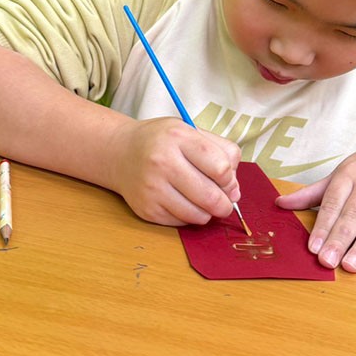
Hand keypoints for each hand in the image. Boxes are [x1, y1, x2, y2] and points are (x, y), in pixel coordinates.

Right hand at [109, 117, 241, 225]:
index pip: (221, 167)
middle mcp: (163, 162)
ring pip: (198, 215)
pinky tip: (183, 203)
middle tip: (224, 202)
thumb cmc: (163, 142)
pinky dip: (189, 217)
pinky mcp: (146, 209)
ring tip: (203, 202)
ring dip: (208, 213)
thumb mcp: (192, 132)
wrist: (120, 153)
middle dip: (225, 204)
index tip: (227, 180)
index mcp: (179, 137)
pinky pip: (181, 222)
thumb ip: (222, 153)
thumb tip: (235, 191)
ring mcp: (152, 187)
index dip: (231, 179)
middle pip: (211, 196)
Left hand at [275, 143, 355, 272]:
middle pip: (354, 214)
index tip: (313, 248)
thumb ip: (313, 193)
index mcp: (351, 174)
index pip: (334, 202)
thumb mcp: (342, 174)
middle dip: (340, 239)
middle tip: (327, 261)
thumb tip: (280, 203)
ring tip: (350, 266)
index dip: (323, 226)